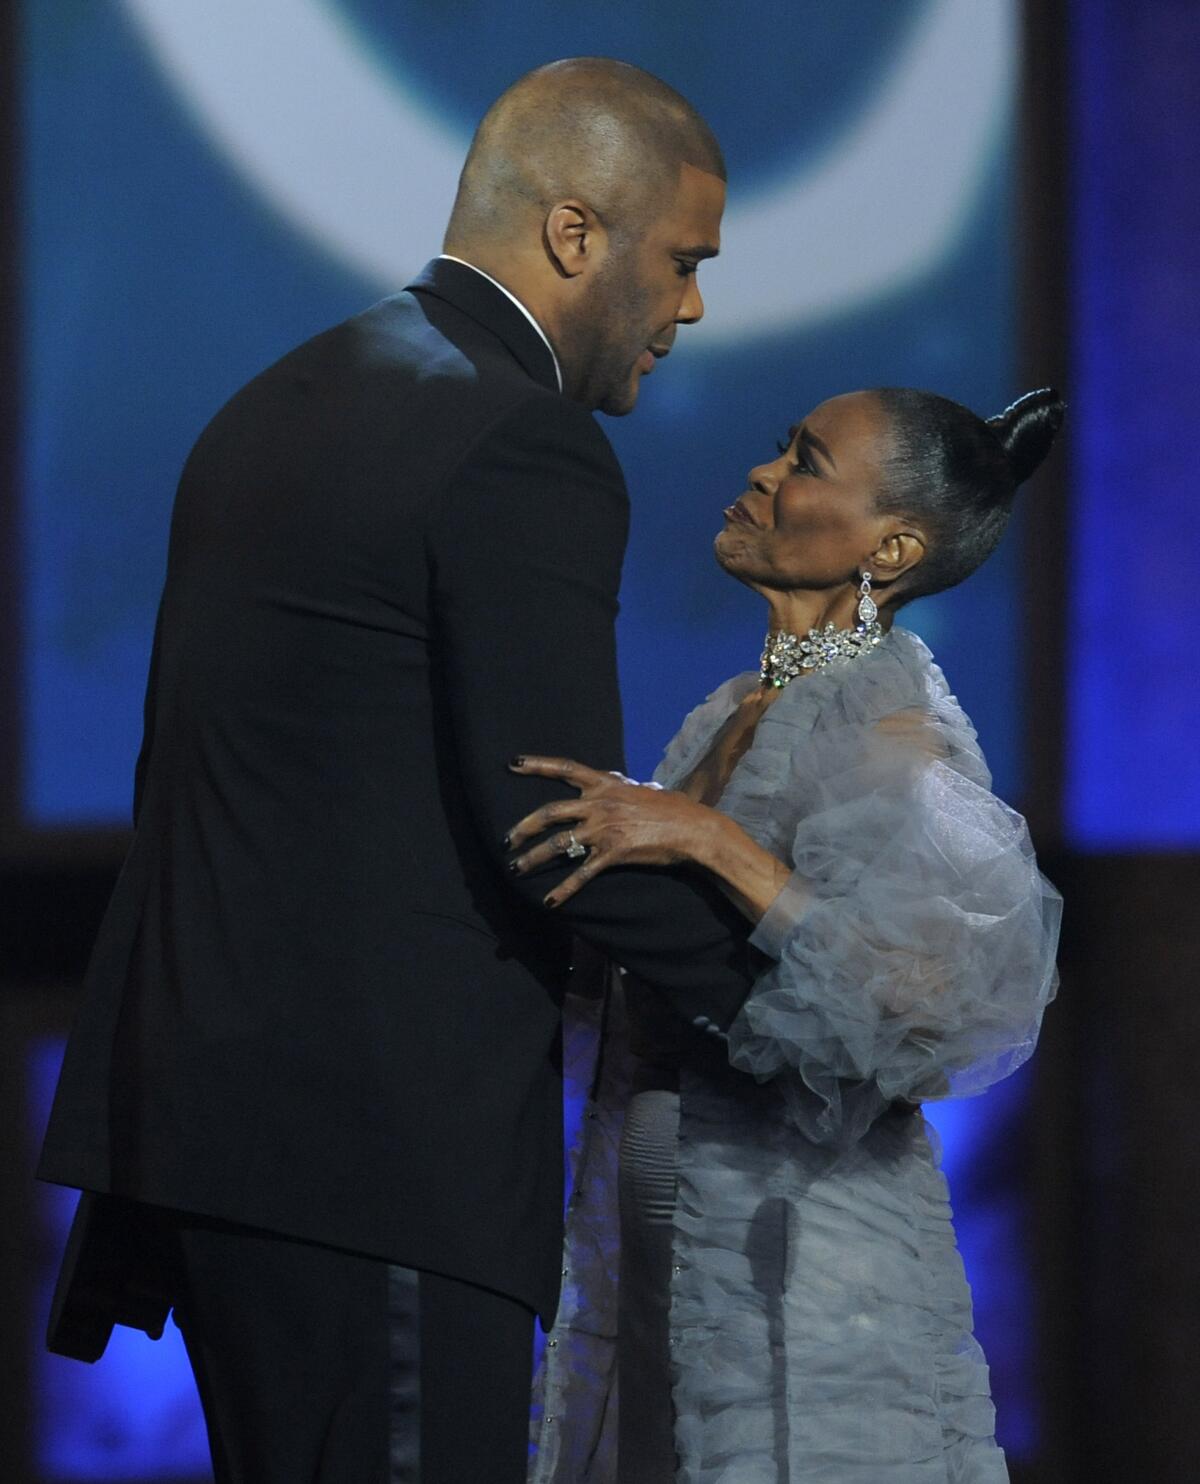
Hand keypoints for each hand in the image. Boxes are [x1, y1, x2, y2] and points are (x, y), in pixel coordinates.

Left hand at [505, 755, 718, 907]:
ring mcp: (604, 829)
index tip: (513, 763)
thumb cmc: (671, 809)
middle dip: (523, 827)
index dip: (538, 765)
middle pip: (550, 812)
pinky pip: (581, 873)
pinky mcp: (613, 853)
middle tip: (507, 839)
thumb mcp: (640, 790)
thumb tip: (615, 783)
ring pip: (558, 844)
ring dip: (532, 857)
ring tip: (516, 868)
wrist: (692, 828)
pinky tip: (549, 901)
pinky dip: (562, 890)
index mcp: (606, 784)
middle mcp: (600, 803)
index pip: (566, 768)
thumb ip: (620, 788)